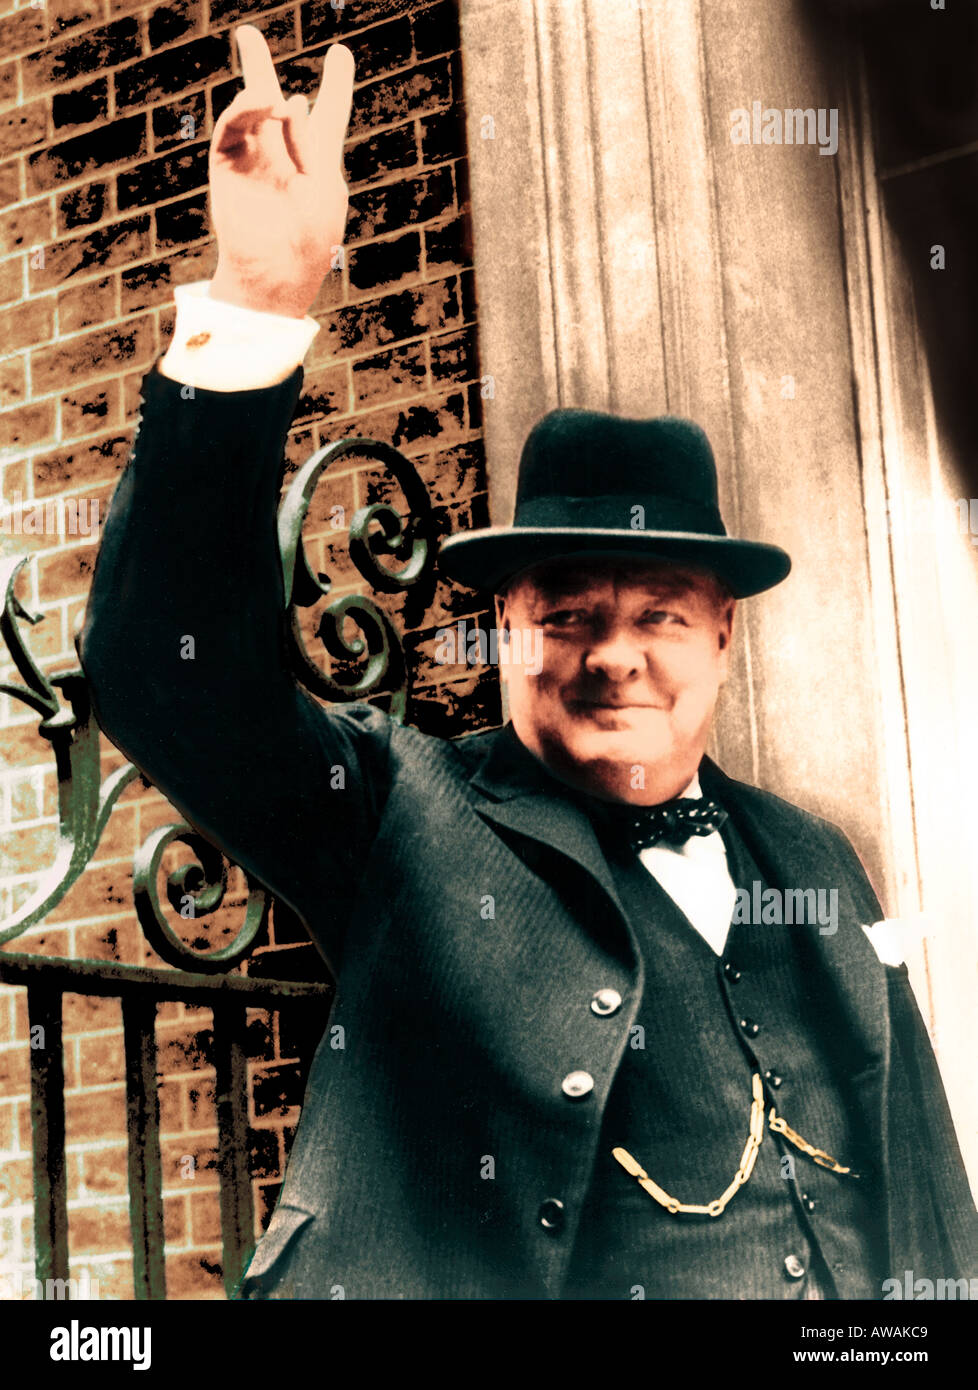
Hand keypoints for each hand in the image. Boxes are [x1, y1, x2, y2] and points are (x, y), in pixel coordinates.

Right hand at [208, 26, 354, 318]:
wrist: (275, 275)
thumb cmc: (311, 241)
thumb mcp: (325, 186)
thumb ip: (310, 140)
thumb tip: (287, 97)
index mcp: (318, 161)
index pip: (329, 113)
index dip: (337, 84)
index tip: (340, 53)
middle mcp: (282, 154)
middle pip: (273, 101)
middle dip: (259, 67)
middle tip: (247, 33)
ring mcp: (253, 159)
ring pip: (248, 108)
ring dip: (258, 91)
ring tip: (274, 100)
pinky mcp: (228, 167)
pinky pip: (230, 129)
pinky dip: (242, 112)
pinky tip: (261, 106)